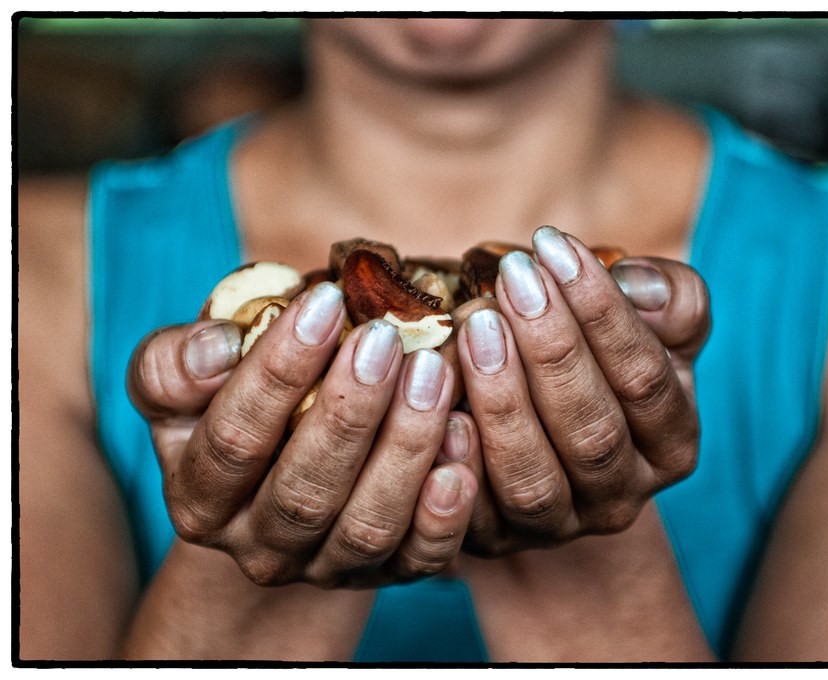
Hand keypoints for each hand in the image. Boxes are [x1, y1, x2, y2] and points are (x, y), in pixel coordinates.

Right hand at [127, 283, 477, 587]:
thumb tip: (217, 346)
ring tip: (434, 373)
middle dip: (349, 411)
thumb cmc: (237, 406)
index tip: (325, 302)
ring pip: (367, 526)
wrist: (284, 477)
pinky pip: (421, 556)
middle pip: (304, 493)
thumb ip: (175, 364)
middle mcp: (259, 548)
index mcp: (200, 498)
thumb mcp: (187, 383)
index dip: (278, 371)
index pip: (234, 441)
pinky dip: (445, 508)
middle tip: (386, 338)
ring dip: (406, 448)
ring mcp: (328, 567)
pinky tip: (463, 439)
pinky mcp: (390, 573)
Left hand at [452, 226, 708, 555]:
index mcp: (671, 445)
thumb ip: (671, 299)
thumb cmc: (600, 362)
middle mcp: (621, 497)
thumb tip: (640, 286)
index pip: (645, 381)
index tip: (554, 246)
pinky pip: (470, 511)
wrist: (545, 437)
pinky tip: (437, 400)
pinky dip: (455, 458)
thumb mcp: (651, 328)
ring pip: (532, 478)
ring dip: (501, 400)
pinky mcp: (493, 539)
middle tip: (512, 279)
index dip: (602, 312)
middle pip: (592, 433)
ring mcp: (555, 526)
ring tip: (473, 326)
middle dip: (551, 350)